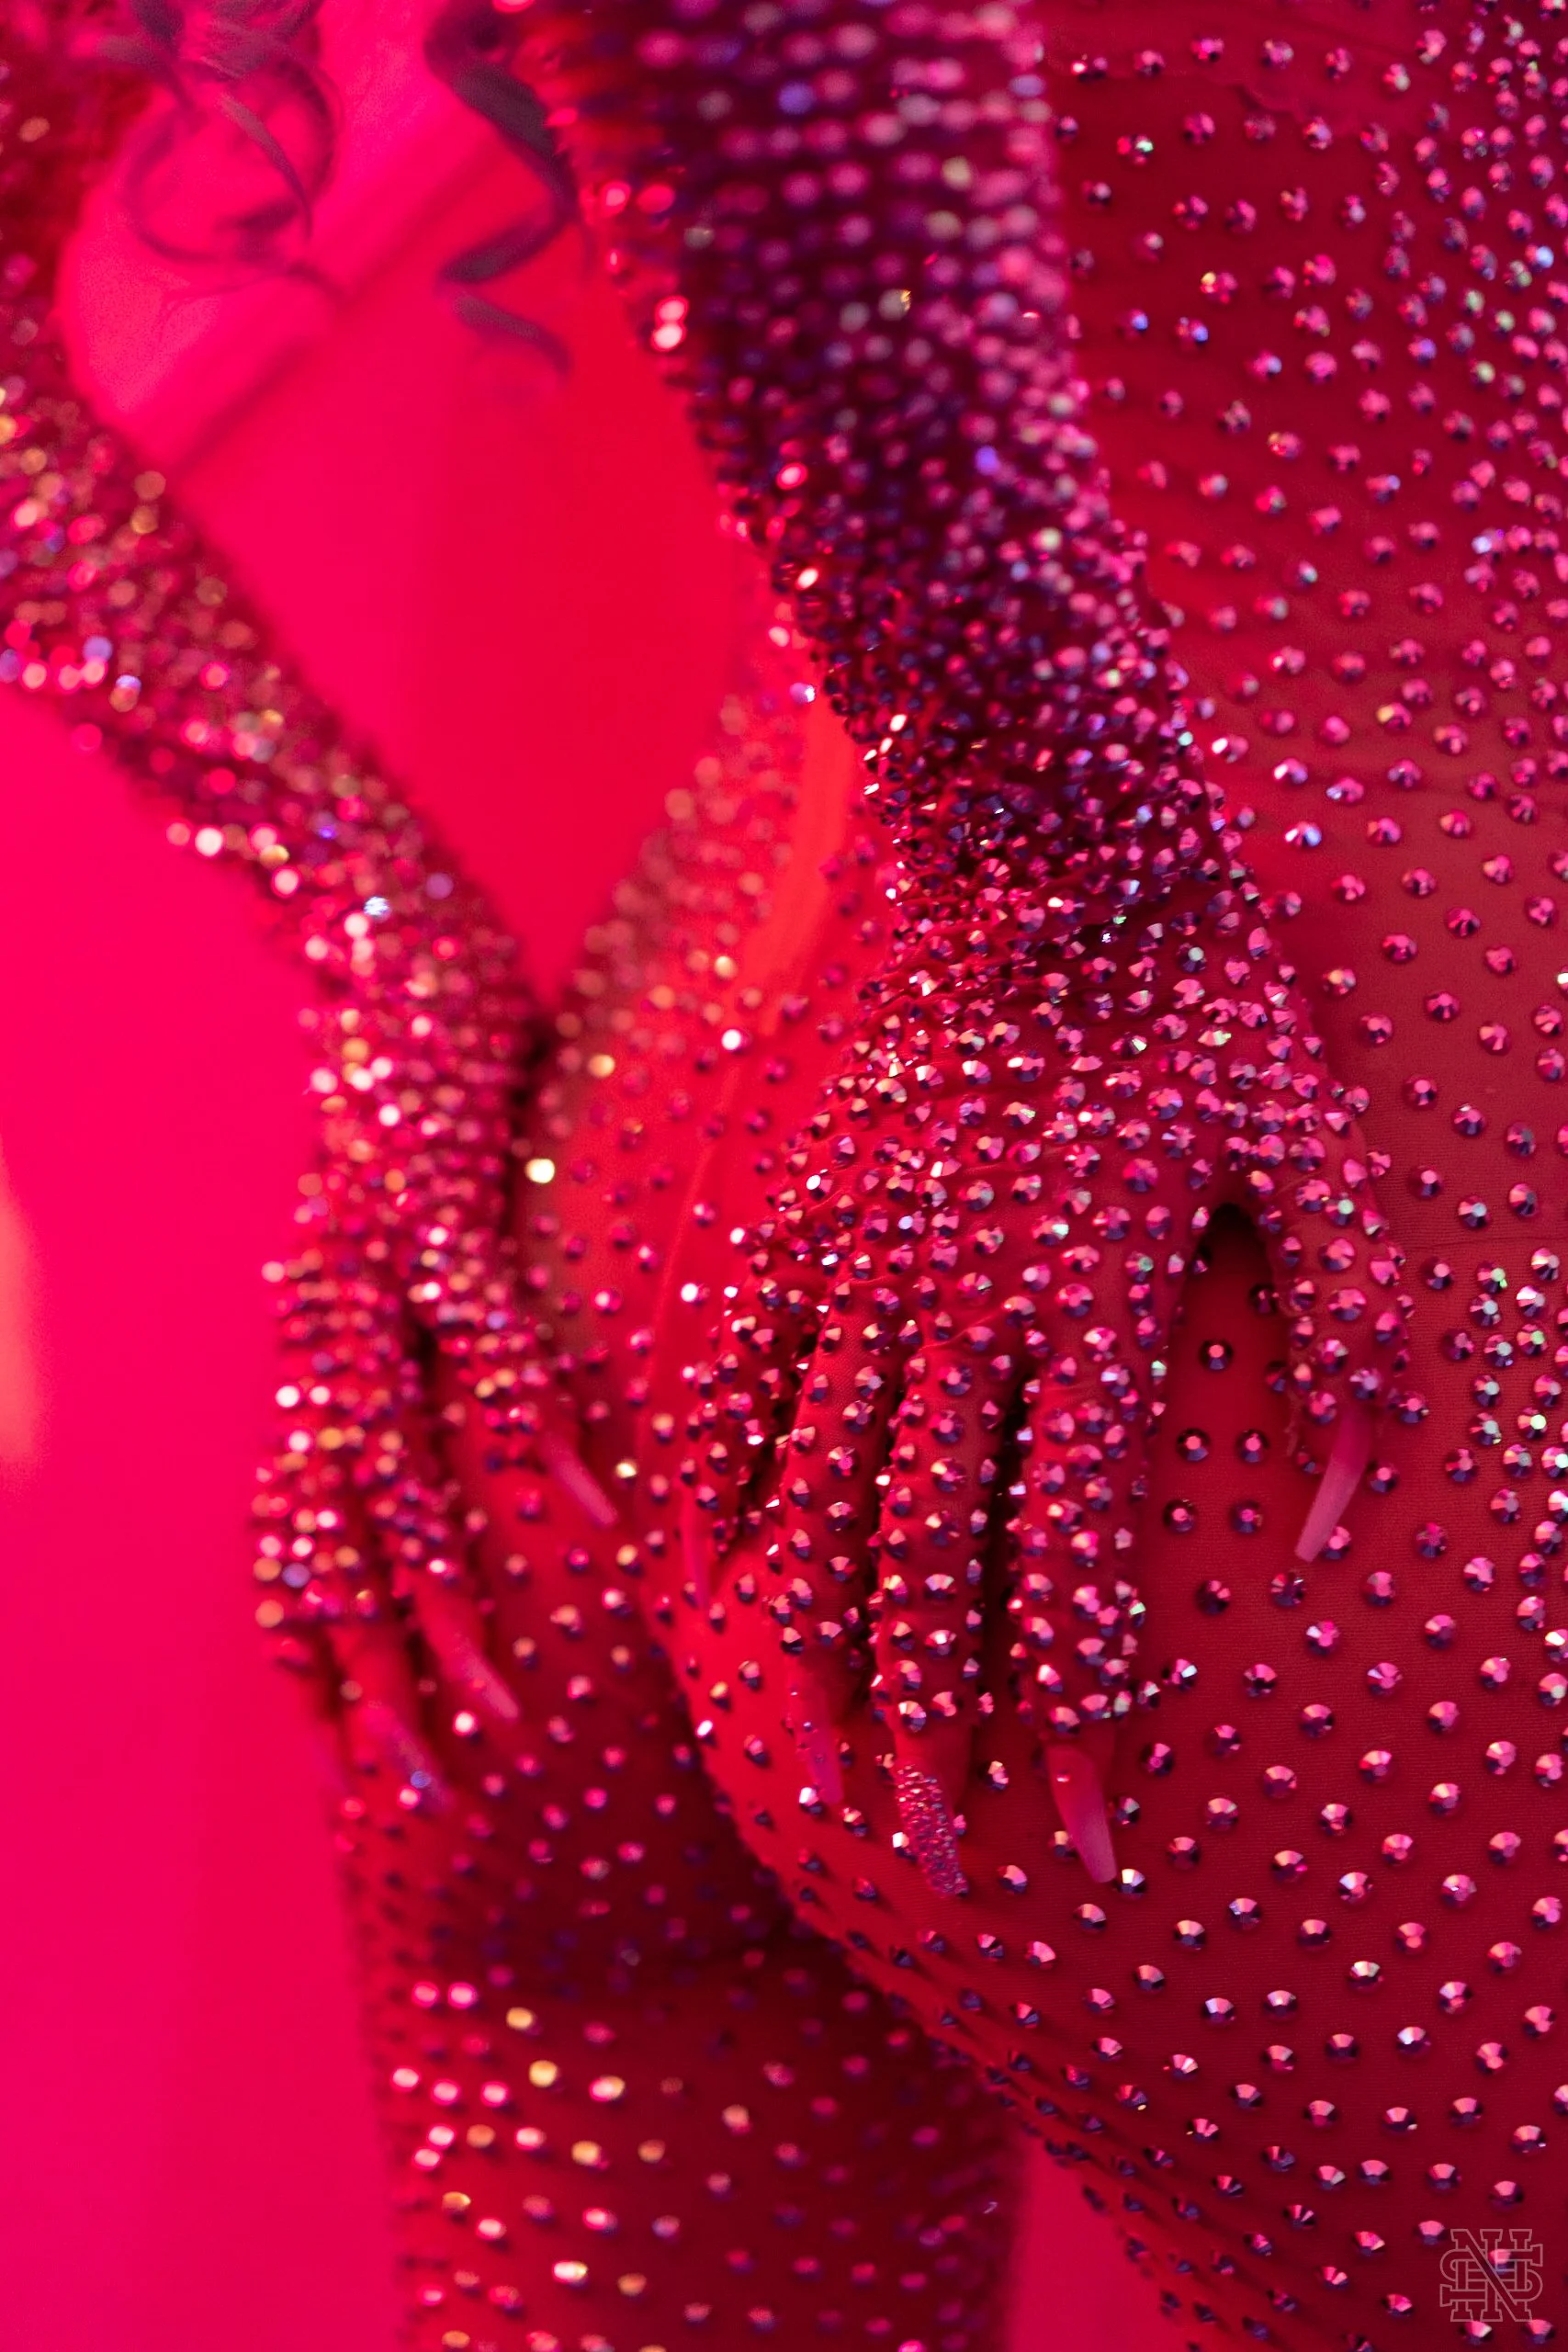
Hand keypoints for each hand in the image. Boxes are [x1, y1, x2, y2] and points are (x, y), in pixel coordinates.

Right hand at [665, 872, 1411, 1895]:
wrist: (1033, 836)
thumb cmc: (1199, 998)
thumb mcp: (1318, 1149)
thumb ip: (1358, 1339)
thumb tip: (1353, 1530)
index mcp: (1092, 1306)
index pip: (1076, 1565)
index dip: (1081, 1723)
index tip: (1085, 1846)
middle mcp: (957, 1309)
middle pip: (933, 1564)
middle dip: (942, 1733)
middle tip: (943, 1863)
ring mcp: (855, 1264)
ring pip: (825, 1497)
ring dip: (826, 1654)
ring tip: (828, 1781)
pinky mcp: (789, 1215)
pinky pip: (734, 1377)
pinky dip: (720, 1488)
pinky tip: (711, 1581)